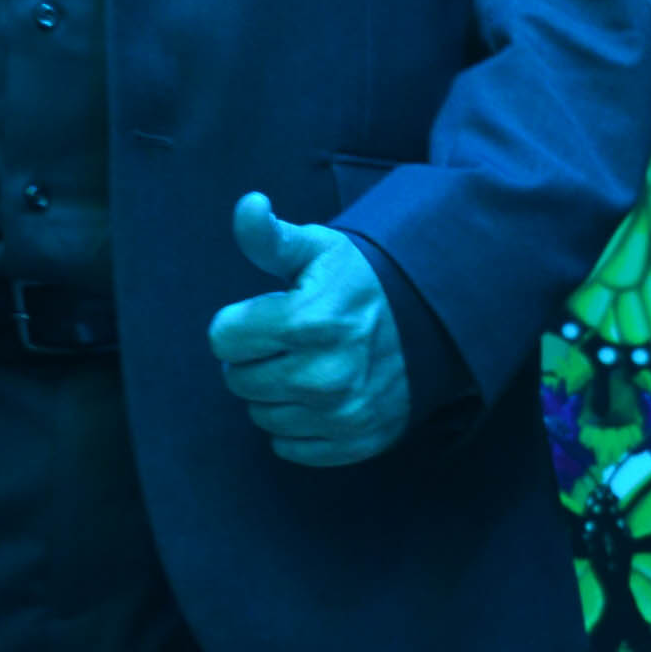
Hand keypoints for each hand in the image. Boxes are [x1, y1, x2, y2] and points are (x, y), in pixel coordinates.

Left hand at [211, 190, 411, 465]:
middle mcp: (324, 375)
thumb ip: (268, 235)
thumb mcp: (316, 249)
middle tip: (289, 341)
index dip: (241, 322)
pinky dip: (296, 425)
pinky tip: (318, 398)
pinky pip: (288, 446)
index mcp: (309, 322)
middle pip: (237, 380)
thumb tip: (248, 205)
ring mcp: (341, 414)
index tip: (272, 313)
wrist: (427, 322)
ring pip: (260, 415)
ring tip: (305, 366)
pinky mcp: (353, 441)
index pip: (223, 338)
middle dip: (254, 357)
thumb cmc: (357, 283)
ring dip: (273, 393)